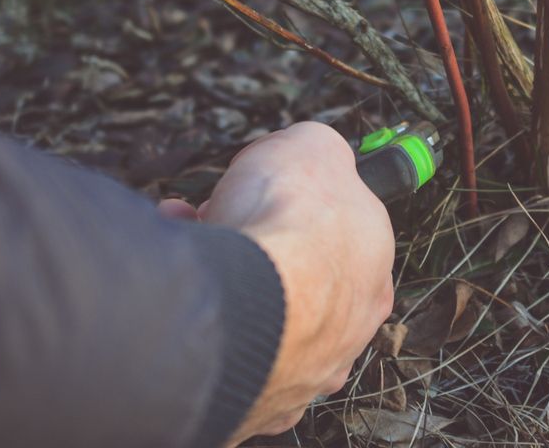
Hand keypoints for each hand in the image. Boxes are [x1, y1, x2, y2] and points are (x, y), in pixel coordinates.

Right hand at [162, 122, 394, 443]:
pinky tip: (175, 290)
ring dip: (216, 273)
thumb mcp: (311, 145)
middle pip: (291, 272)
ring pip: (255, 313)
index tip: (252, 188)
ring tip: (180, 240)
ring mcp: (305, 370)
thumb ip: (316, 150)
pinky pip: (223, 356)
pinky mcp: (258, 403)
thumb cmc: (287, 219)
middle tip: (209, 217)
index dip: (286, 201)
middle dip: (246, 238)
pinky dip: (195, 321)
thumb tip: (307, 152)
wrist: (244, 298)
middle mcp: (349, 323)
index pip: (332, 228)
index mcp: (373, 262)